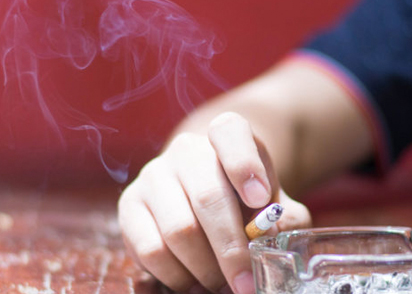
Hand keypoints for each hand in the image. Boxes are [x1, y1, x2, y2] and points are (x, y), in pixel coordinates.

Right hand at [118, 112, 311, 293]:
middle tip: (245, 284)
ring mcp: (153, 175)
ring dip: (204, 269)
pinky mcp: (130, 205)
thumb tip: (270, 241)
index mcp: (226, 134)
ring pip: (178, 230)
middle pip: (207, 198)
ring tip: (222, 286)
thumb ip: (281, 218)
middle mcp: (186, 150)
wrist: (208, 190)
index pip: (230, 133)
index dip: (244, 165)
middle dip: (230, 249)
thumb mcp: (274, 201)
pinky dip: (176, 276)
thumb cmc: (247, 198)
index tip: (260, 200)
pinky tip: (195, 284)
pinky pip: (150, 249)